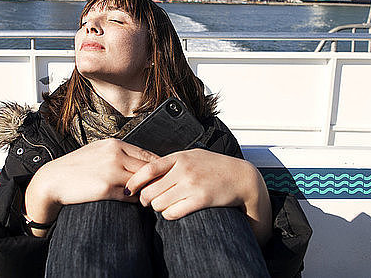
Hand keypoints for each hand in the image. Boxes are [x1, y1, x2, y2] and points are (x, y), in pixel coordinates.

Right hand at [24, 139, 157, 233]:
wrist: (54, 179)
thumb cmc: (76, 166)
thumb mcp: (98, 150)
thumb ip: (118, 152)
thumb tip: (138, 159)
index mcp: (115, 144)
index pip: (147, 154)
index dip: (158, 166)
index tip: (163, 175)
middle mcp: (115, 155)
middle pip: (148, 168)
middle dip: (157, 179)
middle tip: (163, 188)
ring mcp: (111, 172)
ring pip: (141, 182)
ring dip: (148, 190)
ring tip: (151, 196)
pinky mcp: (106, 189)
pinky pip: (130, 196)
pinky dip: (136, 200)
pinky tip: (136, 202)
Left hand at [125, 148, 271, 245]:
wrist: (241, 177)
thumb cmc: (214, 166)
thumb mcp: (192, 156)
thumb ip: (171, 162)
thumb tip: (146, 170)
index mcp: (179, 157)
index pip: (148, 169)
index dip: (134, 181)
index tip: (129, 189)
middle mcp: (184, 170)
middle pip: (150, 191)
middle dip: (146, 199)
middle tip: (149, 202)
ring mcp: (192, 185)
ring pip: (159, 204)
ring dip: (158, 208)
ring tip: (164, 205)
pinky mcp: (200, 200)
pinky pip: (173, 213)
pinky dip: (169, 215)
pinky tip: (174, 211)